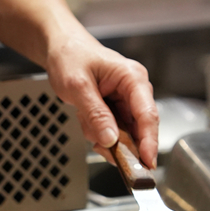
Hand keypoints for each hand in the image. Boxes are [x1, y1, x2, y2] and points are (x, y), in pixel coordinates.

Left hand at [0, 0, 159, 168]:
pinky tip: (86, 122)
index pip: (148, 114)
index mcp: (132, 78)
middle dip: (120, 142)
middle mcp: (134, 90)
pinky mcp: (116, 108)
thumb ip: (95, 113)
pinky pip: (113, 131)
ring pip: (124, 133)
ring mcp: (126, 100)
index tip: (147, 162)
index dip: (149, 141)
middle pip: (139, 128)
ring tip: (84, 120)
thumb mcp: (77, 85)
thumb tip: (111, 139)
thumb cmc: (70, 56)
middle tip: (101, 148)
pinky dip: (98, 133)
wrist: (59, 48)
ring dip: (104, 136)